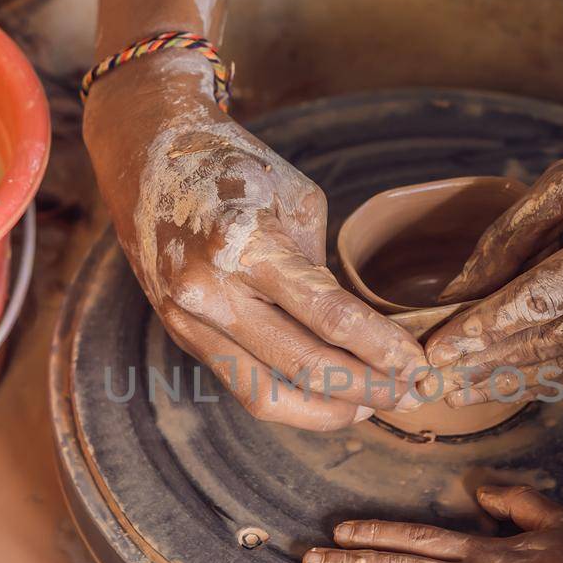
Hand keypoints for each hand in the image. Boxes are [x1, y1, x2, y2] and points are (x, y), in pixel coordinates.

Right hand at [83, 53, 425, 429]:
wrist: (146, 153)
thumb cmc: (234, 168)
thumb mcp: (294, 201)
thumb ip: (322, 269)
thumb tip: (363, 332)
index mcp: (246, 243)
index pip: (329, 315)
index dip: (380, 347)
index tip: (417, 363)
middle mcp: (210, 289)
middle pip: (303, 365)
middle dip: (366, 388)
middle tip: (410, 393)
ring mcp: (188, 318)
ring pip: (266, 394)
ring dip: (327, 409)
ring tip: (372, 406)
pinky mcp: (181, 333)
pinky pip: (241, 383)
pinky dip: (290, 399)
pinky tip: (326, 397)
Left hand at [424, 117, 562, 402]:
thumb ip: (513, 234)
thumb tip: (457, 292)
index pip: (548, 294)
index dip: (488, 326)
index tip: (438, 349)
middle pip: (561, 339)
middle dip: (491, 362)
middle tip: (435, 380)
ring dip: (517, 378)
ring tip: (461, 389)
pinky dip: (559, 375)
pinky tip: (514, 380)